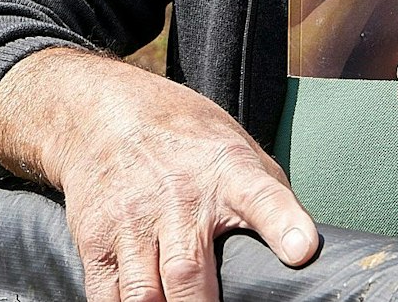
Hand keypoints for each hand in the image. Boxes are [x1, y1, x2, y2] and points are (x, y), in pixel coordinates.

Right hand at [0, 48, 318, 301]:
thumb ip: (268, 200)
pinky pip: (106, 296)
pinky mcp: (95, 239)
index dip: (283, 225)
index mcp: (228, 172)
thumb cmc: (188, 140)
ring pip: (143, 294)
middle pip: (188, 272)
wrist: (107, 112)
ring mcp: (132, 221)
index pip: (261, 196)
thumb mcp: (238, 149)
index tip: (302, 250)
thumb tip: (301, 251)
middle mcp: (178, 198)